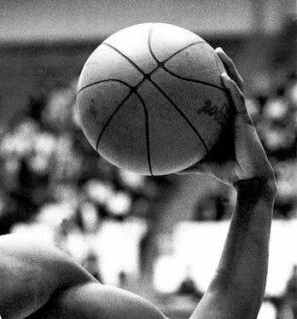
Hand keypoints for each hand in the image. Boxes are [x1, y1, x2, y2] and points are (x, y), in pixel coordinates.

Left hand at [180, 48, 273, 189]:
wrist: (247, 179)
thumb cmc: (225, 171)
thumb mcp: (198, 163)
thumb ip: (182, 160)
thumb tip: (159, 165)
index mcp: (224, 120)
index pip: (218, 95)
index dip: (211, 81)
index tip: (198, 67)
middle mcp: (233, 113)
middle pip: (228, 84)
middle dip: (221, 66)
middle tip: (209, 50)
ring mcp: (241, 115)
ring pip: (236, 85)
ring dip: (228, 67)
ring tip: (217, 51)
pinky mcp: (246, 120)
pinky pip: (237, 100)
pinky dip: (230, 88)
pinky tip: (222, 78)